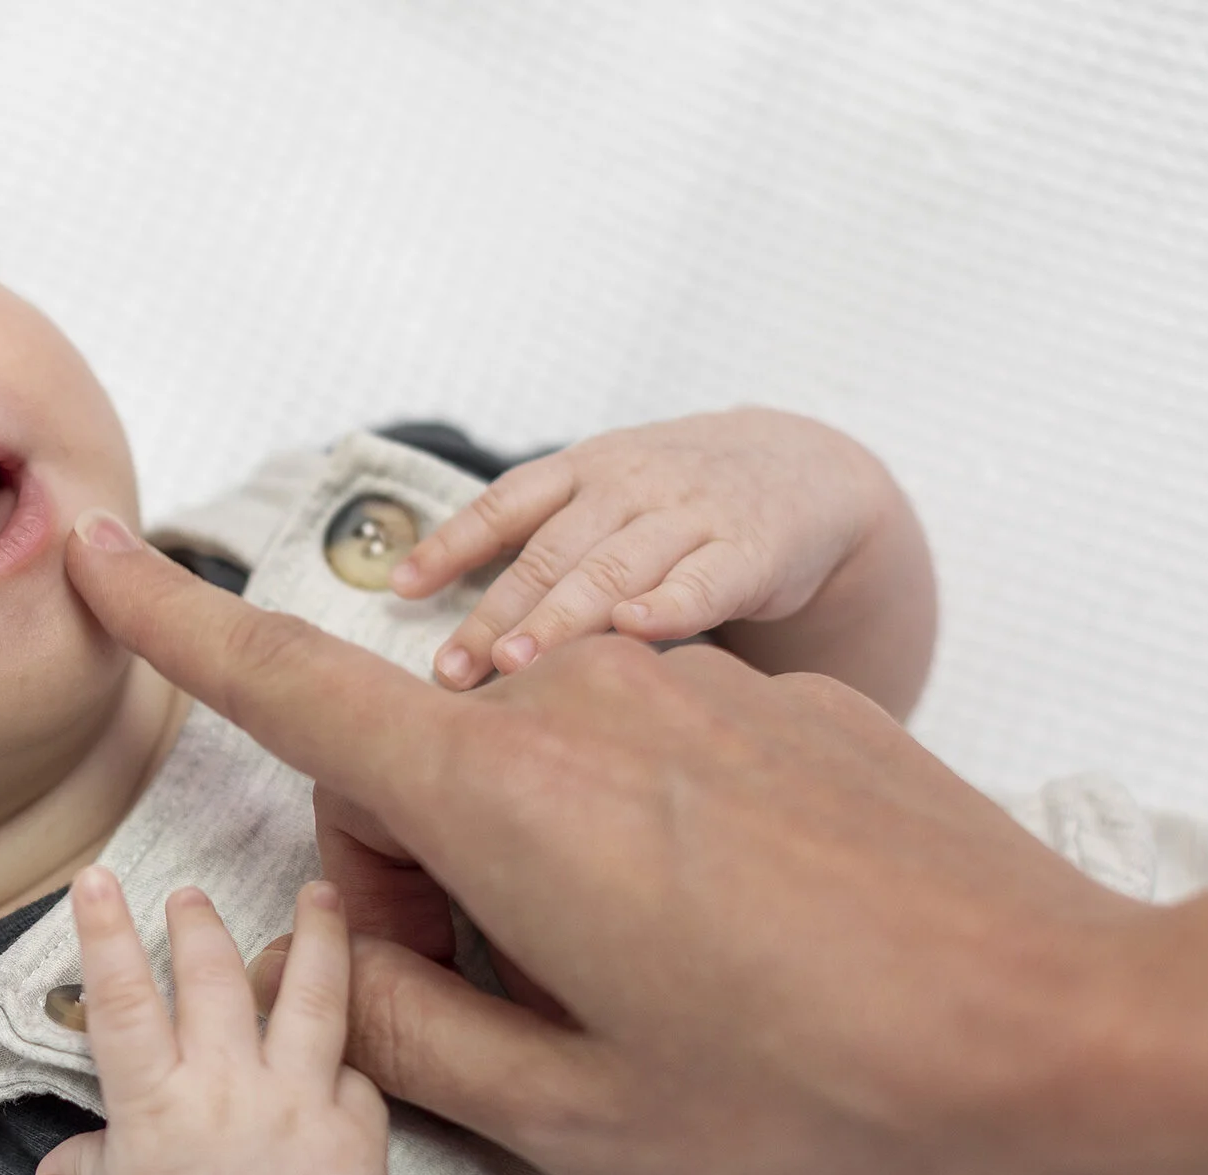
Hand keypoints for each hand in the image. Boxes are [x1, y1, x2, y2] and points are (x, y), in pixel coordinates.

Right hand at [36, 870, 387, 1174]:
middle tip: (192, 899)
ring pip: (311, 991)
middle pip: (214, 974)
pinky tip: (338, 1046)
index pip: (123, 995)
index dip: (104, 931)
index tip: (96, 878)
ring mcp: (299, 1107)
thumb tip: (58, 1166)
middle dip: (198, 925)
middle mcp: (226, 1092)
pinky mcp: (359, 1133)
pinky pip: (352, 1071)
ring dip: (312, 933)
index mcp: (154, 1106)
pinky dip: (339, 1058)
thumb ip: (96, 1164)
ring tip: (319, 892)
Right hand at [67, 511, 1207, 1174]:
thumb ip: (405, 1025)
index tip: (89, 548)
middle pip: (417, 755)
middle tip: (526, 1011)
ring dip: (530, 857)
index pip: (291, 686)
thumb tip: (331, 950)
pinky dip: (628, 831)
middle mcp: (582, 698)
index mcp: (507, 796)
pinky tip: (739, 939)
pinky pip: (637, 743)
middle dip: (418, 868)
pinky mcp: (776, 693)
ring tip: (656, 989)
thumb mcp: (577, 1117)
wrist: (1077, 1041)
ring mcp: (690, 683)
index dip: (174, 620)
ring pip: (530, 752)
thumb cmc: (822, 1106)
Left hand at [395, 410, 933, 716]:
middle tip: (450, 672)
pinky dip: (668, 605)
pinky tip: (634, 631)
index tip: (400, 590)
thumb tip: (422, 597)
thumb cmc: (679, 501)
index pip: (506, 504)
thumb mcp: (607, 498)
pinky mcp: (751, 551)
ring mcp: (692, 515)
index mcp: (587, 470)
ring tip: (514, 665)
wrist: (807, 471)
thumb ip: (537, 539)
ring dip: (561, 619)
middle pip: (552, 552)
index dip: (451, 544)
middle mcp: (632, 484)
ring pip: (615, 569)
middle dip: (495, 614)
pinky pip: (704, 580)